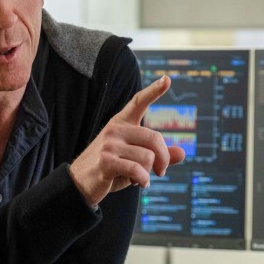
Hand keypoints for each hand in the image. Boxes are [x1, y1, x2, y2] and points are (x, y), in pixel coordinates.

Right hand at [69, 75, 185, 206]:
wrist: (80, 183)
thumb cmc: (111, 169)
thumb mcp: (135, 160)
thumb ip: (158, 155)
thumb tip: (182, 153)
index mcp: (121, 123)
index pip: (138, 102)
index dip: (154, 91)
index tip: (167, 79)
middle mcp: (115, 129)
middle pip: (155, 138)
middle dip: (163, 159)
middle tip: (161, 171)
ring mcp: (109, 144)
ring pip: (148, 157)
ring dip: (149, 173)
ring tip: (138, 178)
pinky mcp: (106, 161)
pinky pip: (138, 170)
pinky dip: (143, 180)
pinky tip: (139, 184)